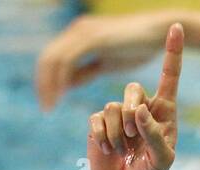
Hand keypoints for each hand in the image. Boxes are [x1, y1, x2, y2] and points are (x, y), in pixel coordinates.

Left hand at [36, 12, 170, 111]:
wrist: (157, 33)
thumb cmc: (137, 48)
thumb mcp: (105, 63)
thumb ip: (84, 71)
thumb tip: (65, 84)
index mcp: (79, 36)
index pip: (52, 59)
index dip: (46, 81)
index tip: (49, 102)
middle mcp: (77, 31)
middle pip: (47, 59)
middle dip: (43, 84)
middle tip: (46, 108)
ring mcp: (84, 33)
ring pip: (54, 59)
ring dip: (49, 84)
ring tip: (50, 106)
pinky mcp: (93, 39)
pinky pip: (68, 60)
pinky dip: (62, 79)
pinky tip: (63, 95)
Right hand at [86, 23, 182, 169]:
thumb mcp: (162, 161)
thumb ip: (155, 135)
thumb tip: (138, 109)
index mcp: (164, 112)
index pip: (169, 77)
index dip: (173, 53)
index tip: (177, 26)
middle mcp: (141, 107)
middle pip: (132, 89)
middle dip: (131, 114)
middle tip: (134, 138)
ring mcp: (118, 113)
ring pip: (113, 107)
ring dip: (118, 135)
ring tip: (124, 152)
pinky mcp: (99, 121)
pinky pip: (98, 118)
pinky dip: (104, 137)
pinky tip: (109, 150)